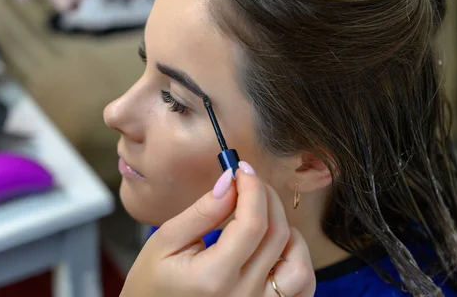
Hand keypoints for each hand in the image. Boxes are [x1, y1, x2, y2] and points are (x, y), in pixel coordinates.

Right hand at [121, 162, 315, 296]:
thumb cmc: (153, 283)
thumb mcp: (166, 242)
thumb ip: (202, 211)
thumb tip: (231, 180)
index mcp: (213, 278)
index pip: (252, 224)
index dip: (252, 189)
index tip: (243, 170)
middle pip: (277, 235)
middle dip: (267, 198)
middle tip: (250, 183)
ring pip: (299, 263)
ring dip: (288, 232)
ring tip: (264, 219)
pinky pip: (303, 287)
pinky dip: (298, 261)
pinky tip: (279, 248)